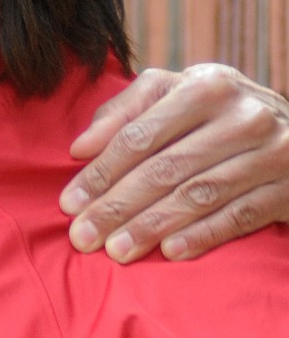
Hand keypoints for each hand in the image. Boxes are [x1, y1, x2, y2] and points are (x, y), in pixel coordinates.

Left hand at [62, 64, 288, 261]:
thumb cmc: (216, 112)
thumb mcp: (176, 95)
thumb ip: (125, 112)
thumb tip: (79, 149)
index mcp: (206, 85)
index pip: (139, 135)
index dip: (100, 172)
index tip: (69, 203)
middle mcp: (243, 115)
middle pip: (165, 169)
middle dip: (116, 207)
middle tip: (83, 237)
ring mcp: (272, 152)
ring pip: (198, 195)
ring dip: (151, 226)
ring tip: (116, 251)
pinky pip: (239, 216)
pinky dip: (202, 235)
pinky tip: (170, 252)